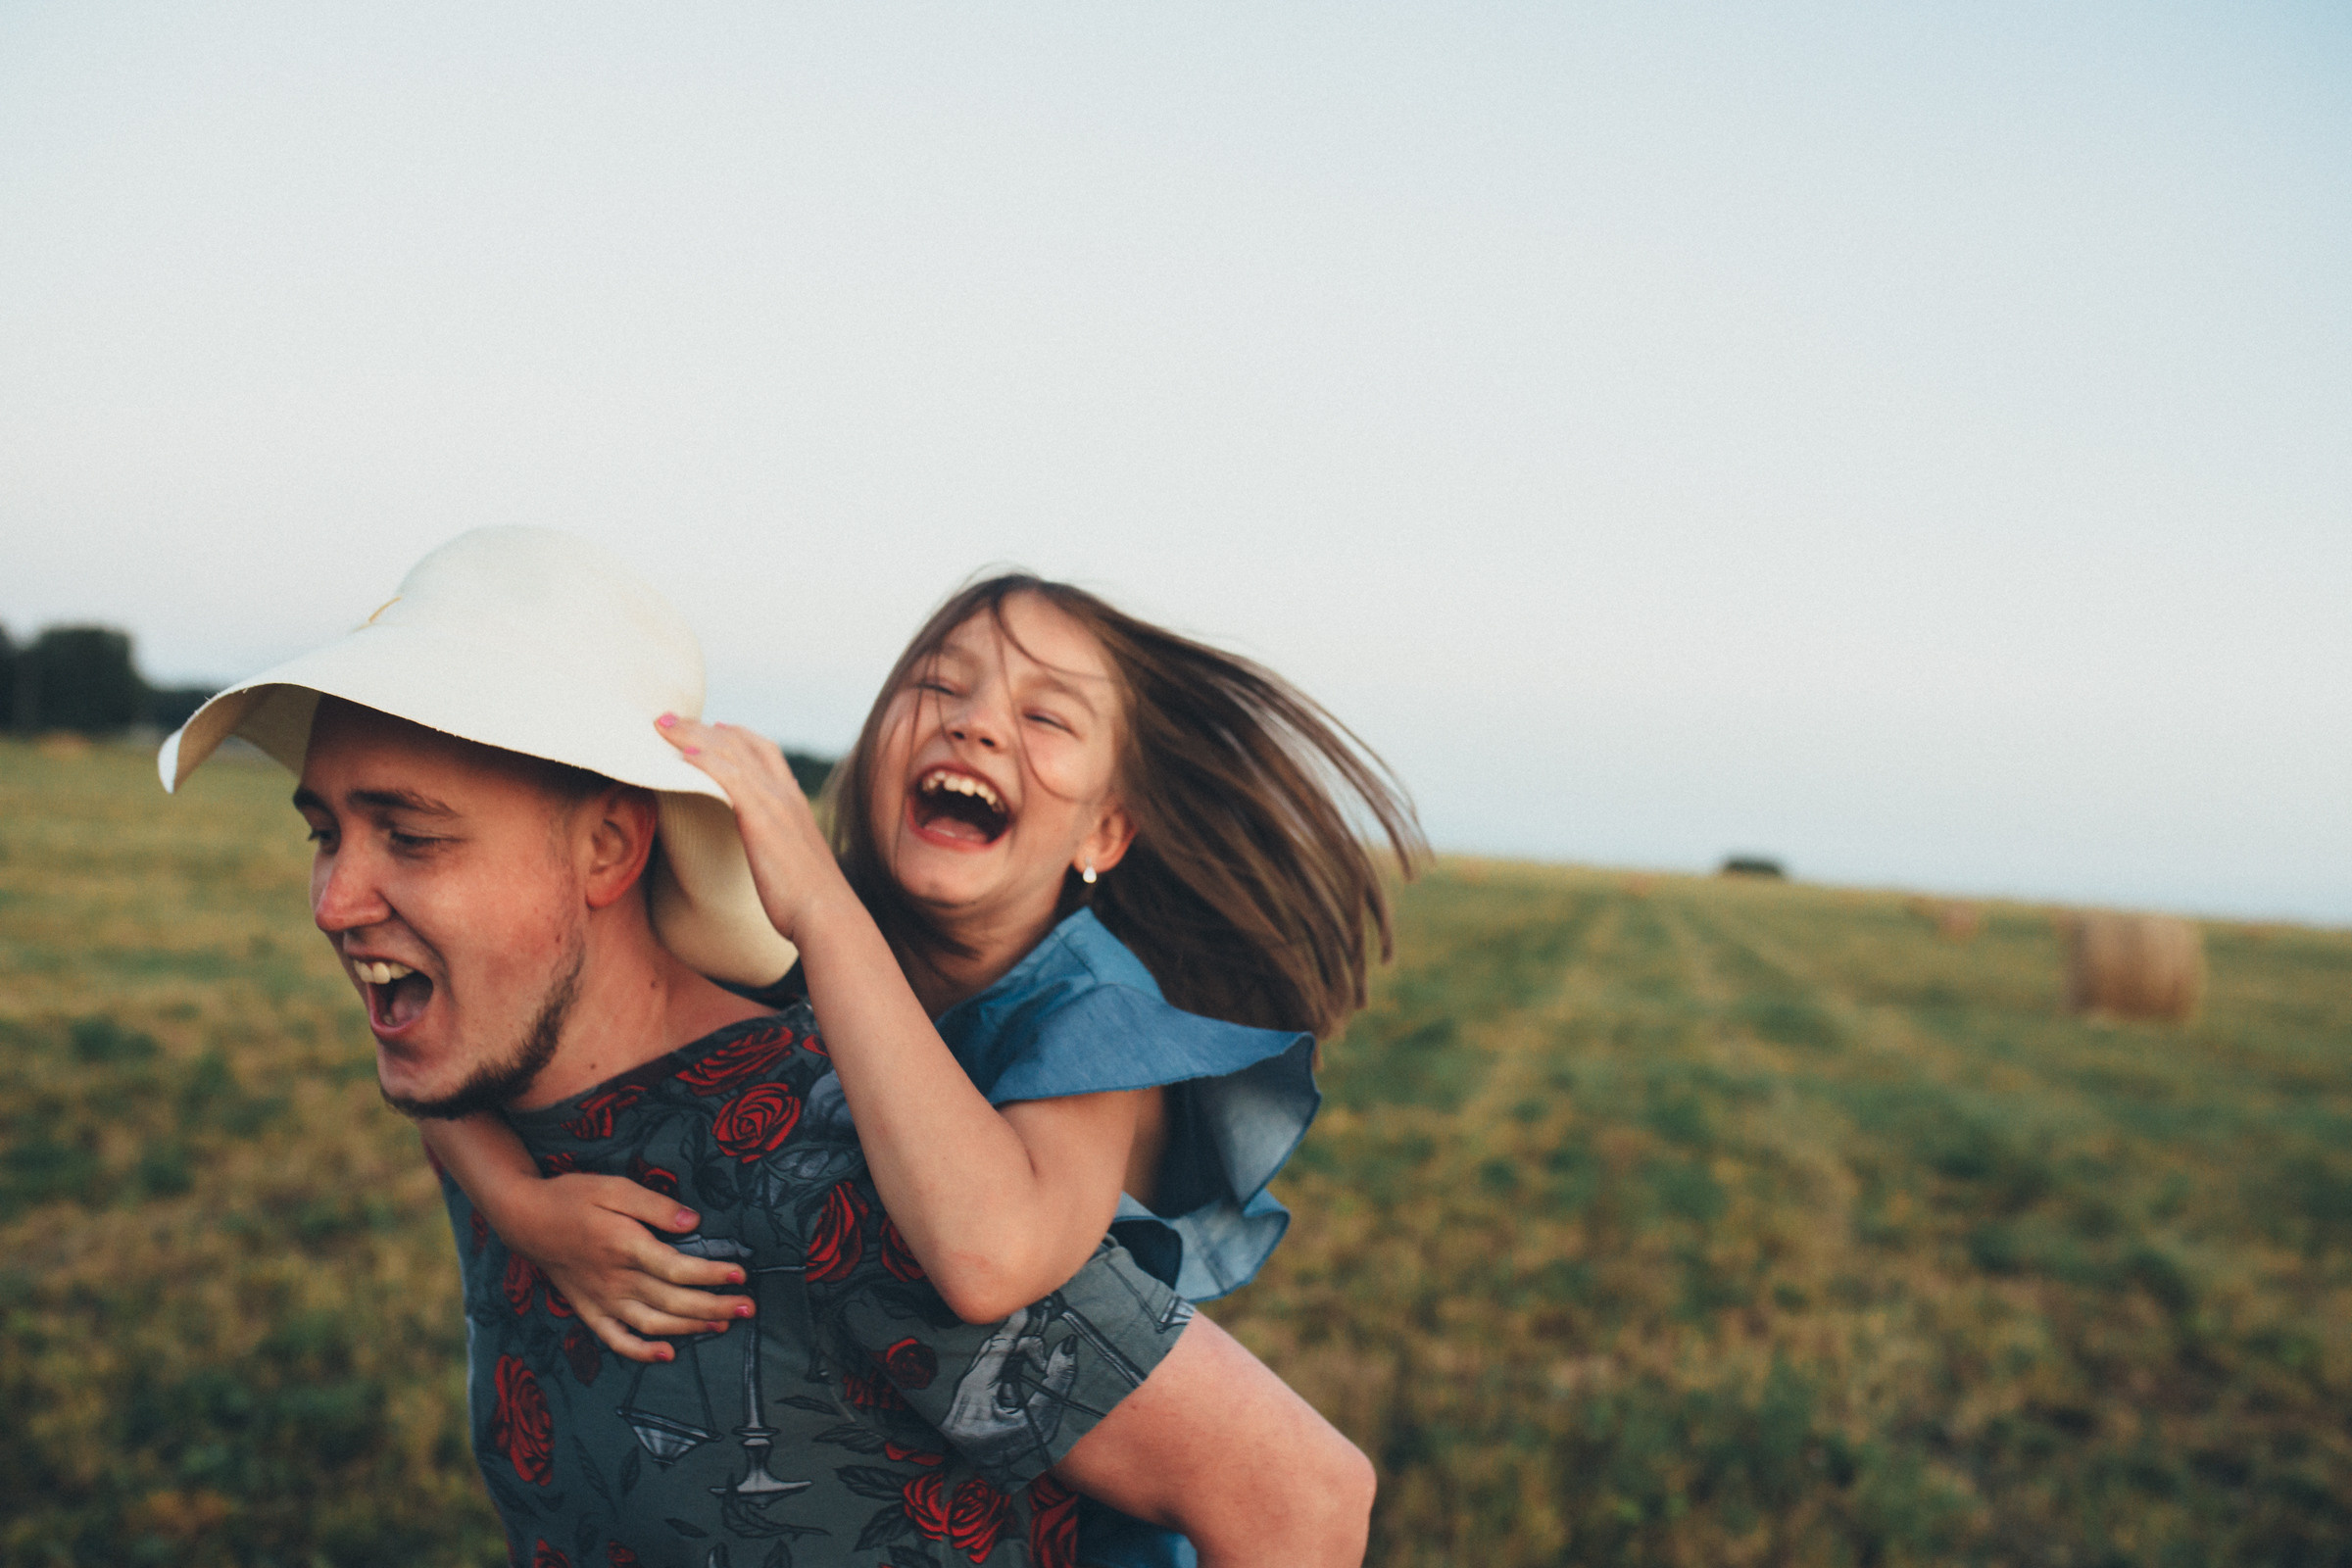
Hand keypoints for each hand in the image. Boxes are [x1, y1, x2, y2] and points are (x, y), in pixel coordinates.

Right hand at [507, 1173, 755, 1363]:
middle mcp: (615, 1280)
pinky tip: (668, 1353)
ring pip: (653, 1324)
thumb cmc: (573, 1196)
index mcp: (625, 1246)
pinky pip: (617, 1339)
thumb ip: (655, 1206)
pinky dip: (642, 1351)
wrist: (526, 1219)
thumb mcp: (614, 1187)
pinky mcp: (589, 1310)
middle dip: (715, 1307)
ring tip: (723, 1325)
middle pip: (673, 1302)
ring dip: (691, 1328)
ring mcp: (601, 1300)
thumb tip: (694, 1222)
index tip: (741, 1273)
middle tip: (748, 1307)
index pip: (678, 1268)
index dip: (712, 1274)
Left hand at [656, 714, 854, 945]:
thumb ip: (779, 847)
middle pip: (741, 743)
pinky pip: (730, 776)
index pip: (765, 750)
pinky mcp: (762, 817)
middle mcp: (786, 793)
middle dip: (702, 727)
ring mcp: (776, 802)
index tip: (711, 726)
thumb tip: (768, 853)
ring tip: (661, 725)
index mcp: (794, 801)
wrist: (826, 914)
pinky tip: (684, 753)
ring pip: (730, 752)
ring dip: (692, 734)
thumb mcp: (793, 863)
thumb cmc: (810, 901)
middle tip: (667, 718)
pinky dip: (706, 759)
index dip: (735, 734)